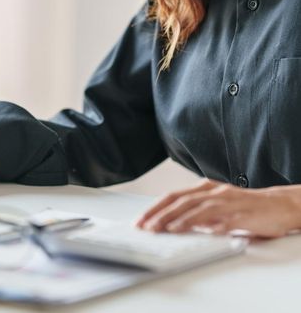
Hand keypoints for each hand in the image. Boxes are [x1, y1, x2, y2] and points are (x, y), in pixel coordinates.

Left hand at [136, 179, 300, 237]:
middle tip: (146, 227)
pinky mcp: (242, 214)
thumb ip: (196, 213)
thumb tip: (172, 224)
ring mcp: (228, 202)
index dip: (154, 208)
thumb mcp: (216, 206)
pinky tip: (198, 232)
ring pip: (198, 208)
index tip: (140, 220)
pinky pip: (223, 219)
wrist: (280, 205)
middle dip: (161, 215)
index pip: (173, 196)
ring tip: (165, 229)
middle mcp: (214, 192)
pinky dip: (208, 225)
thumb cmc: (246, 207)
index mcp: (205, 188)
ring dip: (179, 219)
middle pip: (181, 201)